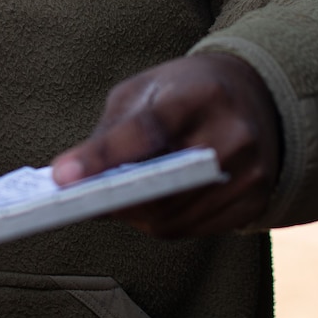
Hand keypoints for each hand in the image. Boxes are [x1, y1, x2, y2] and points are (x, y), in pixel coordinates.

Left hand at [50, 52, 282, 236]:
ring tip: (110, 202)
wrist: (256, 98)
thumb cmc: (186, 92)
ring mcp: (250, 172)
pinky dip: (163, 221)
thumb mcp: (145, 90)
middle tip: (78, 200)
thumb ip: (111, 130)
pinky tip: (147, 207)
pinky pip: (195, 228)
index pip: (147, 131)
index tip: (62, 178)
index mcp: (203, 94)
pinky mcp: (255, 201)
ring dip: (135, 214)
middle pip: (162, 185)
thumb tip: (73, 180)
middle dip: (115, 198)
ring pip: (175, 216)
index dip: (102, 157)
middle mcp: (234, 134)